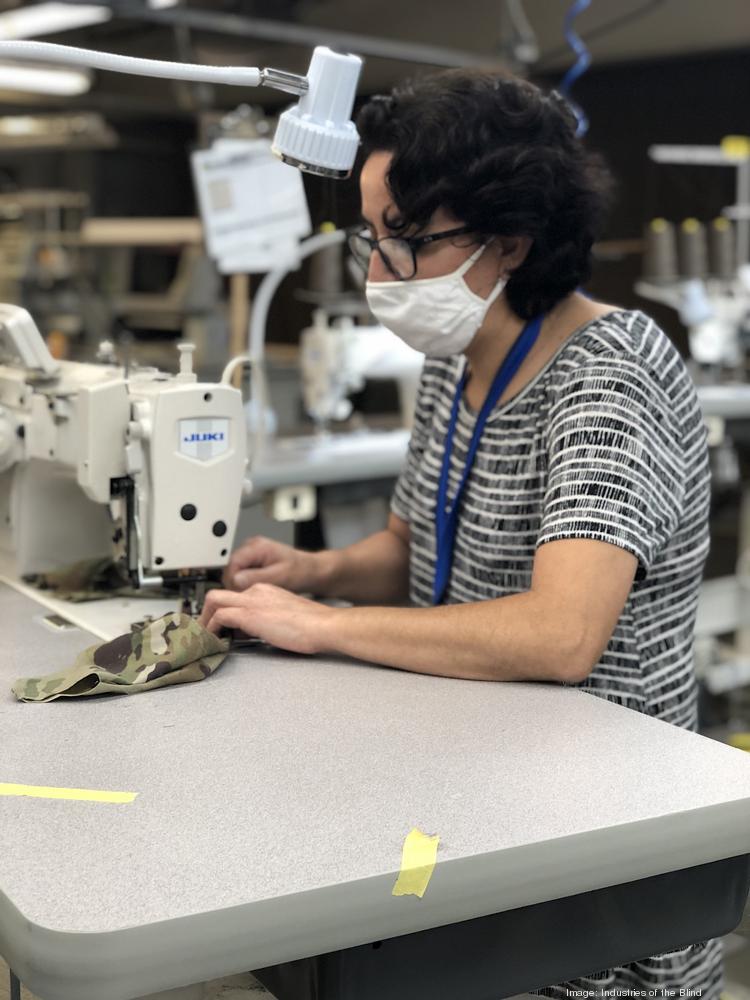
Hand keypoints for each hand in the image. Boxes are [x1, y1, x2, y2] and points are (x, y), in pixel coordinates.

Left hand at [199, 582, 336, 654]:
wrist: (323, 625)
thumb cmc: (313, 625)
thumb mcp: (286, 617)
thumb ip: (269, 619)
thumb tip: (257, 632)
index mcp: (266, 590)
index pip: (235, 596)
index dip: (223, 611)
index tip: (220, 625)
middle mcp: (256, 591)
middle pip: (218, 594)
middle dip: (206, 612)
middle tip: (204, 630)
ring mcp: (252, 601)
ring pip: (214, 600)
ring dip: (204, 619)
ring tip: (203, 637)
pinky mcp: (250, 614)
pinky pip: (220, 617)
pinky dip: (212, 629)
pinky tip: (214, 640)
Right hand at [223, 536, 319, 592]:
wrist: (310, 571)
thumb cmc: (300, 571)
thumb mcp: (279, 576)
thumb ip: (256, 578)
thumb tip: (235, 580)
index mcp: (257, 546)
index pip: (232, 563)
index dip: (233, 581)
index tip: (238, 595)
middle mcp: (252, 547)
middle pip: (231, 568)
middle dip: (236, 584)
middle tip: (247, 597)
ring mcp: (251, 554)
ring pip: (234, 572)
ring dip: (240, 585)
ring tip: (254, 593)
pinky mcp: (253, 562)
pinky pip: (241, 574)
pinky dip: (245, 584)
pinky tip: (255, 590)